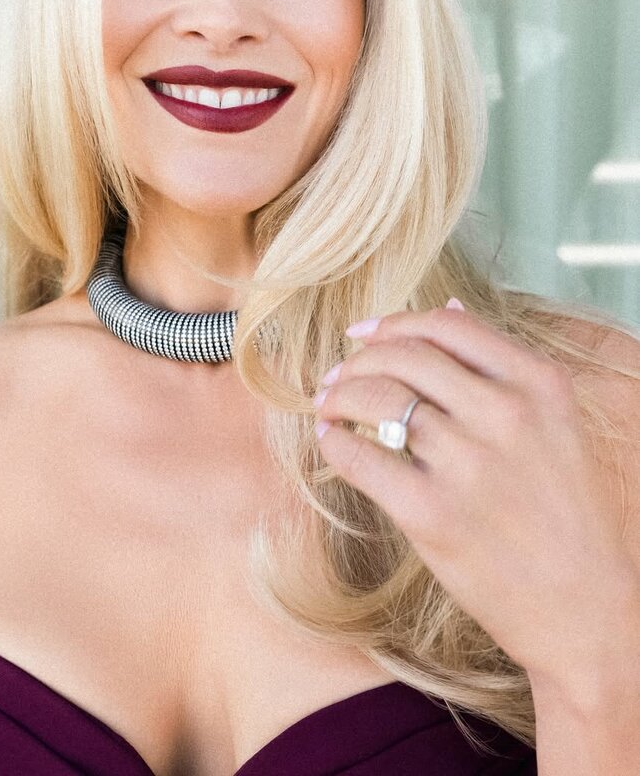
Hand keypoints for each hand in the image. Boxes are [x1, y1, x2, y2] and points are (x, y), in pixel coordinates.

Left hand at [312, 301, 639, 685]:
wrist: (584, 609)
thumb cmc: (566, 514)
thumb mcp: (554, 424)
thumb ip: (500, 366)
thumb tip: (449, 306)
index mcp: (539, 384)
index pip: (446, 326)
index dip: (393, 323)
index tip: (362, 334)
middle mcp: (506, 415)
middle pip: (403, 356)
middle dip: (358, 361)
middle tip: (337, 376)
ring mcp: (468, 464)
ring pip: (376, 399)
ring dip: (339, 396)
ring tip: (330, 406)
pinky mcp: (432, 514)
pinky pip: (360, 457)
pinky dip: (335, 443)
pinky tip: (334, 442)